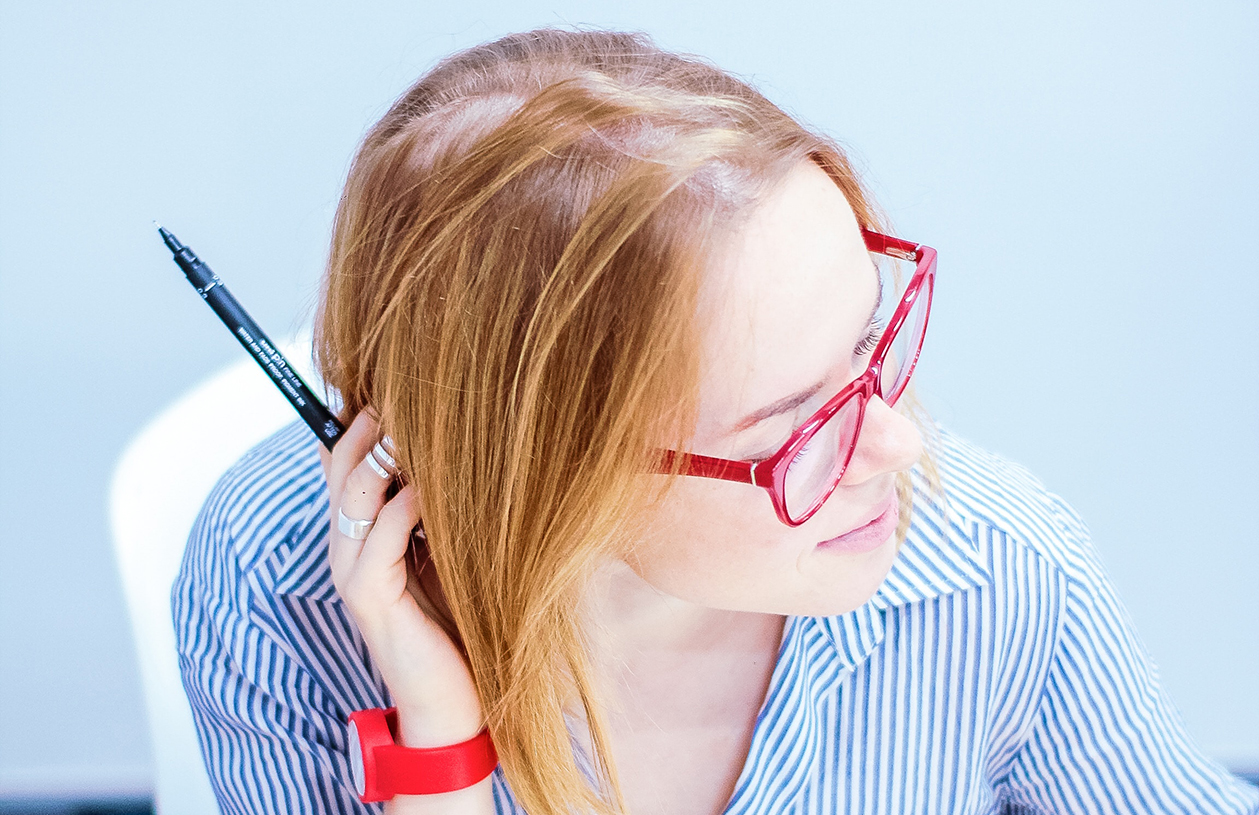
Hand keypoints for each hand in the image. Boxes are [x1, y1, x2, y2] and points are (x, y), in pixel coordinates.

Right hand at [321, 411, 483, 746]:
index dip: (365, 419)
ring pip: (354, 493)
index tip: (400, 380)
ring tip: (418, 424)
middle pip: (341, 464)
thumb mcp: (451, 551)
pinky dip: (408, 504)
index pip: (348, 459)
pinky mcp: (370, 598)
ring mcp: (354, 571)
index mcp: (364, 533)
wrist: (458, 701)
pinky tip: (438, 486)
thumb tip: (465, 452)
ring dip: (387, 454)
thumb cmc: (462, 622)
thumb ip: (442, 509)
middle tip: (404, 387)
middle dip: (369, 422)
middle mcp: (349, 547)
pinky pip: (381, 535)